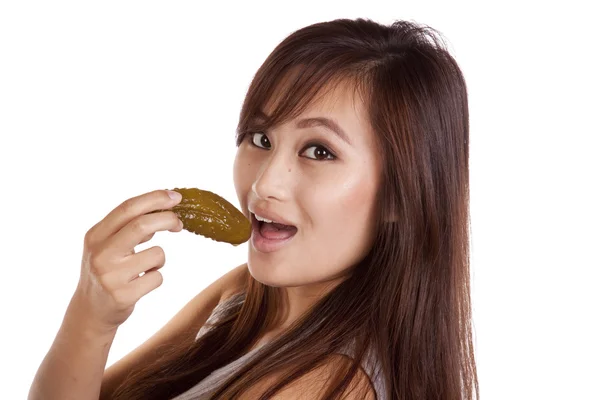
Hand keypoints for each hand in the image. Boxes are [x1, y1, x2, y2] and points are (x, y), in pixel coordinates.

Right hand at [74, 189, 183, 332]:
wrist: (90, 311)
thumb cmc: (107, 271)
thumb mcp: (108, 245)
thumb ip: (129, 228)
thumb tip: (162, 210)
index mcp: (95, 235)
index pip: (127, 208)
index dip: (155, 199)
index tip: (176, 196)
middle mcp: (100, 254)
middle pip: (141, 225)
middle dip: (167, 219)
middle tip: (179, 223)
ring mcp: (111, 276)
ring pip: (157, 254)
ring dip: (159, 259)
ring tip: (144, 268)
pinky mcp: (123, 296)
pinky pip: (158, 277)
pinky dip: (156, 277)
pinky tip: (140, 284)